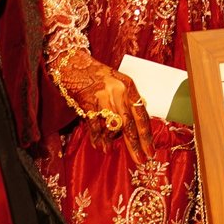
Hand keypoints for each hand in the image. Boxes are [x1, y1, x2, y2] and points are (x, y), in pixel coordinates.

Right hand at [52, 50, 155, 165]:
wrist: (73, 63)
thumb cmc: (97, 74)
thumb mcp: (118, 82)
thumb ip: (129, 99)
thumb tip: (139, 117)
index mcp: (129, 86)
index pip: (141, 115)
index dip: (146, 135)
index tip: (150, 151)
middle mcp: (118, 92)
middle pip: (129, 125)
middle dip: (135, 145)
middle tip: (140, 160)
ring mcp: (103, 97)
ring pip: (111, 127)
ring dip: (110, 142)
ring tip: (109, 150)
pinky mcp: (88, 102)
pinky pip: (95, 126)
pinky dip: (97, 138)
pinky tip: (99, 146)